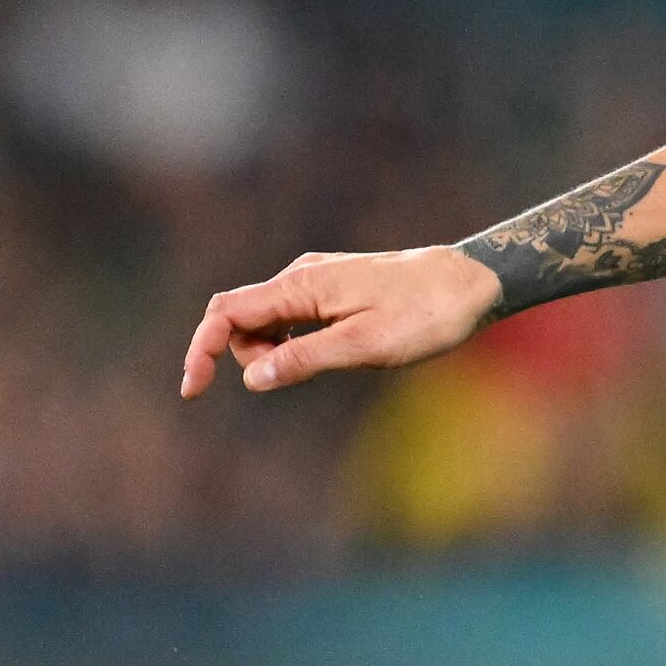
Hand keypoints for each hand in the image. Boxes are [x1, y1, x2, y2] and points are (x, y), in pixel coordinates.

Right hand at [180, 247, 503, 397]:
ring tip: (332, 362)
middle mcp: (301, 276)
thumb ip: (305, 360)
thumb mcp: (364, 346)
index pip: (225, 314)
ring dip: (274, 349)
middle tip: (300, 375)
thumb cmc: (425, 315)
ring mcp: (318, 279)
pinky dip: (294, 340)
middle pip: (241, 318)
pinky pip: (294, 314)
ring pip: (268, 318)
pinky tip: (330, 353)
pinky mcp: (336, 286)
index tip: (192, 390)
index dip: (201, 351)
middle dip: (247, 354)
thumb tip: (253, 378)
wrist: (472, 282)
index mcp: (300, 287)